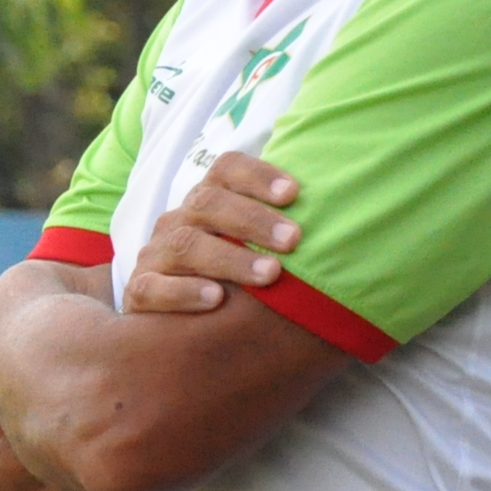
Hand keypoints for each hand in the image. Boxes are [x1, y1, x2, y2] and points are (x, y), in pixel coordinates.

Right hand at [123, 152, 303, 314]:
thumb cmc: (231, 280)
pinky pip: (153, 288)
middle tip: (294, 240)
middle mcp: (179, 220)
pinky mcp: (139, 294)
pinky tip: (216, 300)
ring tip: (269, 275)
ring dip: (230, 258)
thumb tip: (351, 217)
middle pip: (208, 202)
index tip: (295, 193)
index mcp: (207, 201)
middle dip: (253, 220)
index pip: (226, 169)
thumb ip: (283, 232)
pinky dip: (184, 292)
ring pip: (185, 244)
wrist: (168, 320)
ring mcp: (155, 255)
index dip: (259, 176)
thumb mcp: (251, 249)